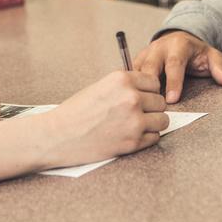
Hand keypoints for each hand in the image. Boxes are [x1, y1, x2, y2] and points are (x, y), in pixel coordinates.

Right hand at [43, 71, 168, 168]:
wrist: (59, 135)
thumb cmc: (75, 112)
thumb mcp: (100, 87)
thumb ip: (124, 87)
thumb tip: (145, 90)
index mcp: (121, 80)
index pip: (153, 82)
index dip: (148, 91)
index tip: (141, 97)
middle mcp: (131, 98)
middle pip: (160, 102)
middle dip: (151, 108)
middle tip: (137, 114)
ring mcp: (134, 121)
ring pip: (162, 120)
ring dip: (152, 124)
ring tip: (136, 125)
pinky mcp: (133, 142)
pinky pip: (154, 137)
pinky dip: (146, 138)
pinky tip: (131, 136)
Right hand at [133, 30, 221, 103]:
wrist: (179, 39)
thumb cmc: (196, 52)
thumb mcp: (212, 56)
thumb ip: (220, 67)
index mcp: (178, 45)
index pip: (174, 64)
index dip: (173, 82)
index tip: (172, 100)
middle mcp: (159, 47)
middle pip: (150, 67)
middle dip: (150, 85)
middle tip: (154, 105)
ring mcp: (145, 53)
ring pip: (136, 71)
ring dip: (137, 88)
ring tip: (141, 105)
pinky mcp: (136, 61)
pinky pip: (130, 75)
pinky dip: (130, 87)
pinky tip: (132, 100)